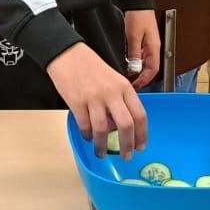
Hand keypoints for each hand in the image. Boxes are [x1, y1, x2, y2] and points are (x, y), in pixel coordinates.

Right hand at [47, 43, 146, 158]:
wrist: (68, 55)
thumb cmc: (91, 67)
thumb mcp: (113, 80)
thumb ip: (120, 100)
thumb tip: (119, 126)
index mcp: (124, 87)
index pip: (140, 115)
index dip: (142, 134)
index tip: (140, 146)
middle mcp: (112, 93)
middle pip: (126, 125)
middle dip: (127, 145)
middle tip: (126, 155)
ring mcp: (94, 98)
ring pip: (103, 130)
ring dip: (103, 146)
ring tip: (101, 152)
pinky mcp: (77, 102)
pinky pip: (85, 125)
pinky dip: (88, 135)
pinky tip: (88, 137)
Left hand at [124, 9, 159, 88]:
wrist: (138, 3)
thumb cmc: (138, 16)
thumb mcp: (133, 36)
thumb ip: (134, 53)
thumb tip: (134, 68)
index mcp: (154, 48)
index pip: (153, 70)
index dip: (145, 80)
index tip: (136, 86)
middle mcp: (154, 47)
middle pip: (151, 68)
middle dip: (143, 78)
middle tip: (133, 84)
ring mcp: (150, 44)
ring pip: (147, 63)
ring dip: (140, 71)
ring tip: (131, 77)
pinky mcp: (145, 40)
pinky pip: (143, 56)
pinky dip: (138, 63)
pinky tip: (130, 64)